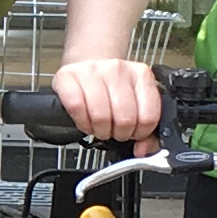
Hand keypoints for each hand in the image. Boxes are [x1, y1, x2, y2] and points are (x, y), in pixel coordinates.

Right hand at [50, 56, 165, 144]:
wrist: (86, 68)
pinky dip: (82, 123)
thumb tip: (142, 149)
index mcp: (141, 75)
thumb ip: (147, 128)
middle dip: (119, 134)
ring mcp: (92, 70)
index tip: (134, 134)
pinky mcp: (68, 76)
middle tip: (115, 132)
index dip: (140, 134)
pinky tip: (86, 122)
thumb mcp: (135, 101)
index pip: (149, 116)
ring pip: (101, 116)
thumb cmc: (110, 89)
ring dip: (100, 131)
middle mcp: (118, 69)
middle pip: (125, 119)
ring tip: (100, 128)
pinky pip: (77, 108)